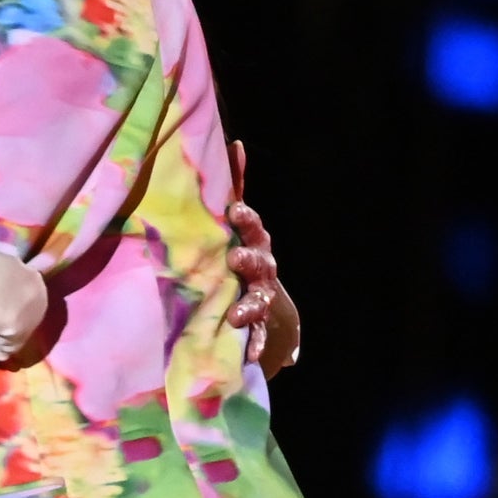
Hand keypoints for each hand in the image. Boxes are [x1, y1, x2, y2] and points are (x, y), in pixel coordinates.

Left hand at [225, 139, 303, 375]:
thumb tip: (235, 142)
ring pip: (259, 301)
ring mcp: (261, 298)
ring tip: (237, 316)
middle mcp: (262, 269)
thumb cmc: (241, 252)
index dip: (246, 219)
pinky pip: (257, 336)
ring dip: (249, 308)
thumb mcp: (237, 224)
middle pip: (259, 263)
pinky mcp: (258, 326)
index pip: (253, 227)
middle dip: (250, 261)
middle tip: (236, 259)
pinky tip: (248, 354)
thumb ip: (234, 184)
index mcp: (254, 242)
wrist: (260, 303)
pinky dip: (253, 345)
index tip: (235, 211)